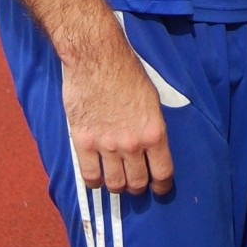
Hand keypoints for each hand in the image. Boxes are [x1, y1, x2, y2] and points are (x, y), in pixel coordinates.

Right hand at [62, 35, 173, 195]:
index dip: (161, 185)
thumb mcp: (152, 100)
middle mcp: (132, 144)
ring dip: (117, 186)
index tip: (159, 188)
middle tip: (135, 182)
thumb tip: (152, 147)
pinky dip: (94, 182)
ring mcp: (106, 145)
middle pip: (137, 182)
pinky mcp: (83, 142)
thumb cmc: (126, 71)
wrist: (96, 58)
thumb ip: (152, 127)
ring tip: (116, 182)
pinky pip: (89, 175)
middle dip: (138, 186)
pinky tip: (96, 178)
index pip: (162, 173)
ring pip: (114, 183)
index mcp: (154, 132)